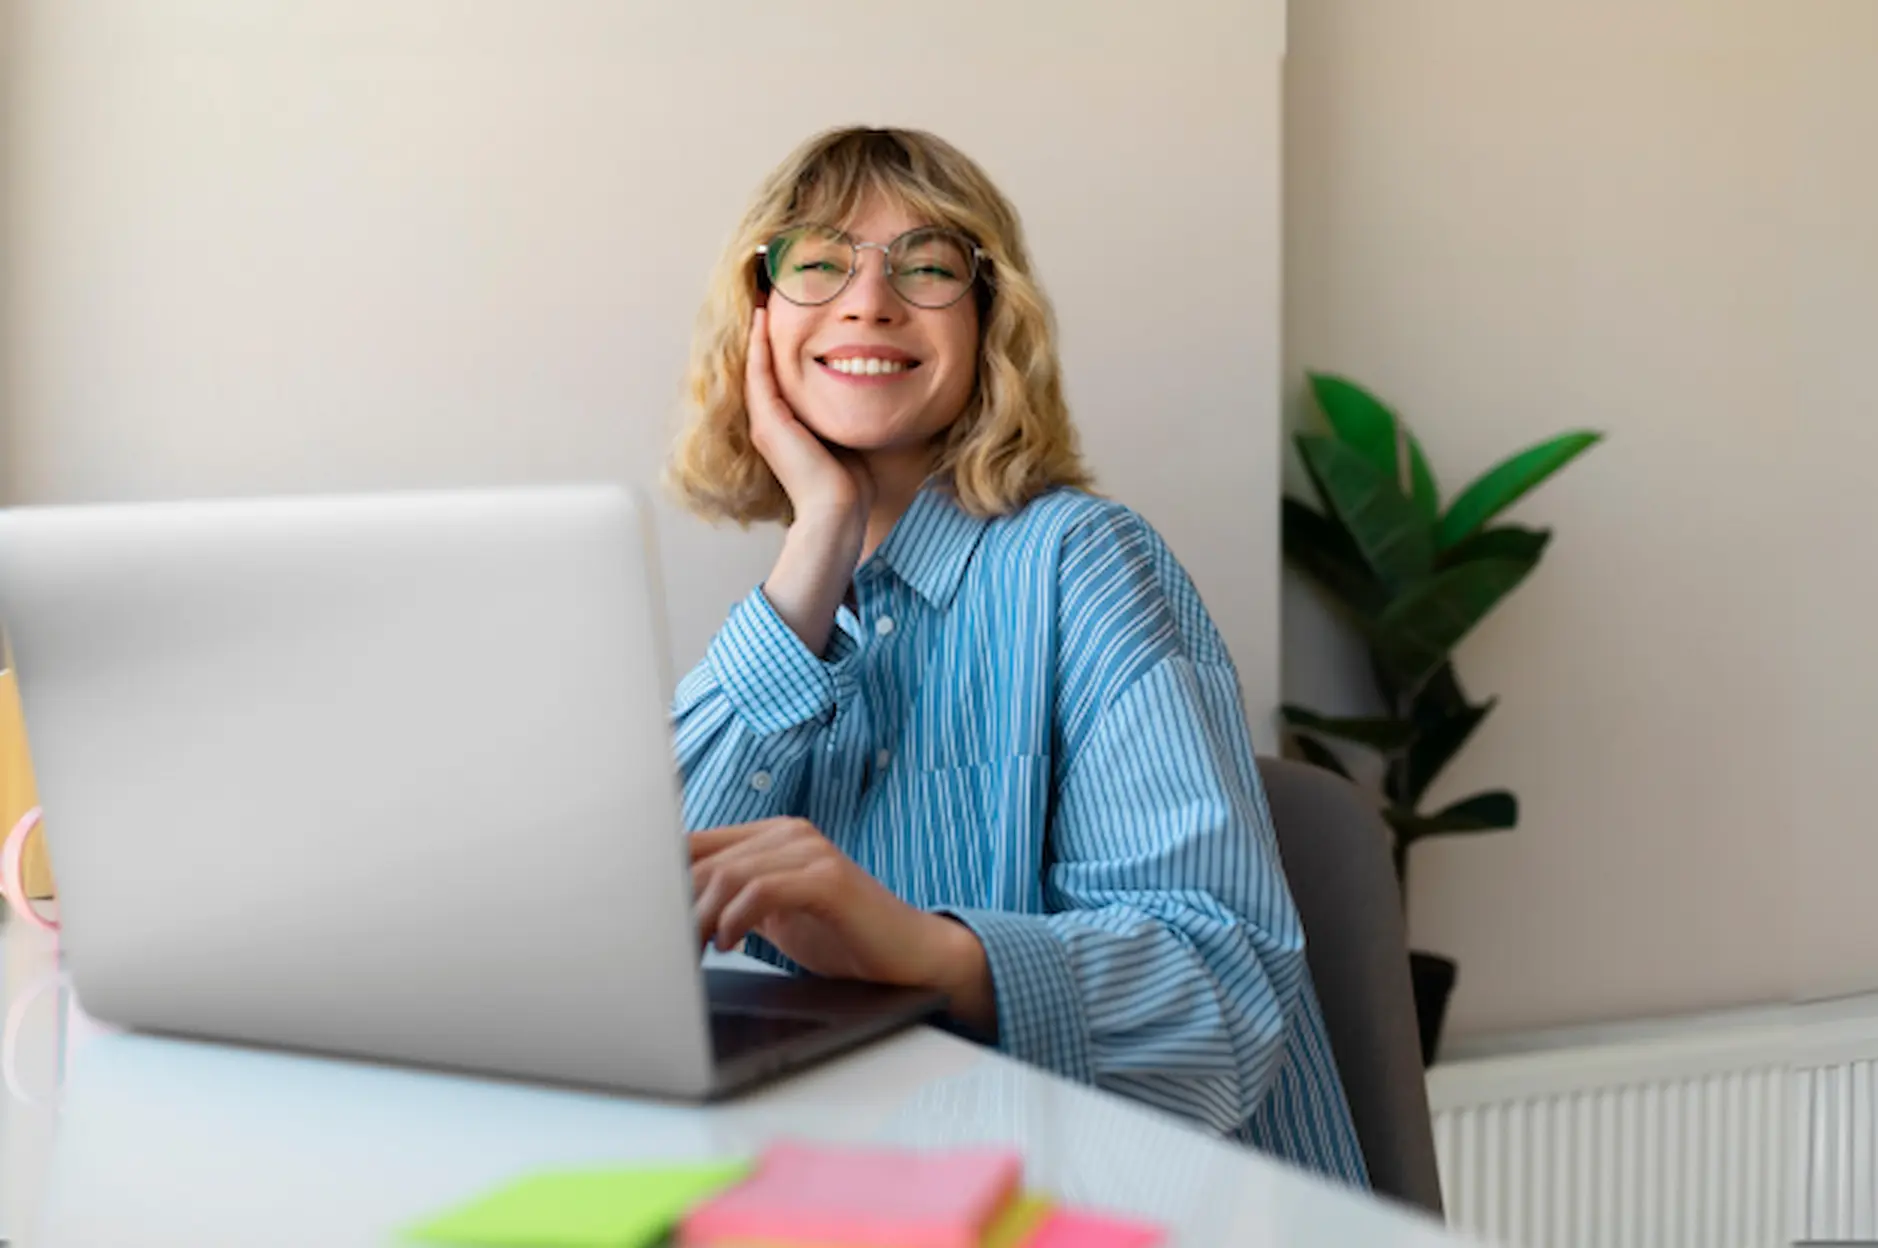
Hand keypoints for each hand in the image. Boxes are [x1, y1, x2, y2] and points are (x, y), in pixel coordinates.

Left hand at [690, 818, 994, 1030]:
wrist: (910, 957)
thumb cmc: (841, 938)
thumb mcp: (773, 916)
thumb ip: (730, 901)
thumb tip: (667, 914)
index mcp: (771, 835)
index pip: (695, 843)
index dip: (662, 881)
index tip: (644, 921)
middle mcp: (789, 832)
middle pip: (703, 859)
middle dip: (676, 907)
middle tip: (664, 948)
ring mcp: (811, 850)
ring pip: (728, 874)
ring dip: (700, 919)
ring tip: (697, 951)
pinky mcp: (828, 878)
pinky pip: (761, 890)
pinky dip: (734, 919)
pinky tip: (729, 944)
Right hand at [745, 309, 871, 654]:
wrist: (838, 513)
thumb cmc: (851, 483)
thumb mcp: (847, 433)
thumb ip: (846, 411)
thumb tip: (869, 385)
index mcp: (786, 425)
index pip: (777, 373)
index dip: (778, 341)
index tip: (787, 308)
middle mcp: (770, 421)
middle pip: (762, 364)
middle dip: (765, 329)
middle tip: (768, 290)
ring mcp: (766, 422)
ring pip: (756, 364)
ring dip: (759, 329)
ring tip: (764, 294)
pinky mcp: (769, 423)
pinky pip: (760, 372)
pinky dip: (761, 344)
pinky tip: (765, 316)